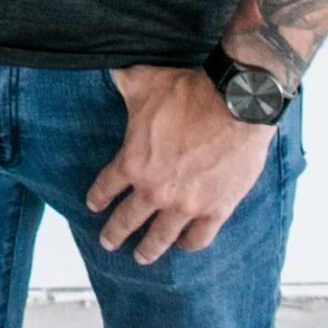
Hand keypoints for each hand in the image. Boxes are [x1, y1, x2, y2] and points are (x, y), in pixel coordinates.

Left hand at [85, 65, 276, 263]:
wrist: (234, 103)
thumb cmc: (190, 92)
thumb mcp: (145, 81)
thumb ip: (124, 81)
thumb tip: (110, 70)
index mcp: (133, 162)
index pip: (106, 187)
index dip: (97, 197)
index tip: (94, 205)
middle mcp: (154, 190)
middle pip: (127, 221)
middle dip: (114, 234)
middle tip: (108, 242)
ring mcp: (185, 204)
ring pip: (160, 239)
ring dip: (148, 251)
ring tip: (142, 258)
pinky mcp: (215, 209)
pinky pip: (198, 238)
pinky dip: (189, 245)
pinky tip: (184, 245)